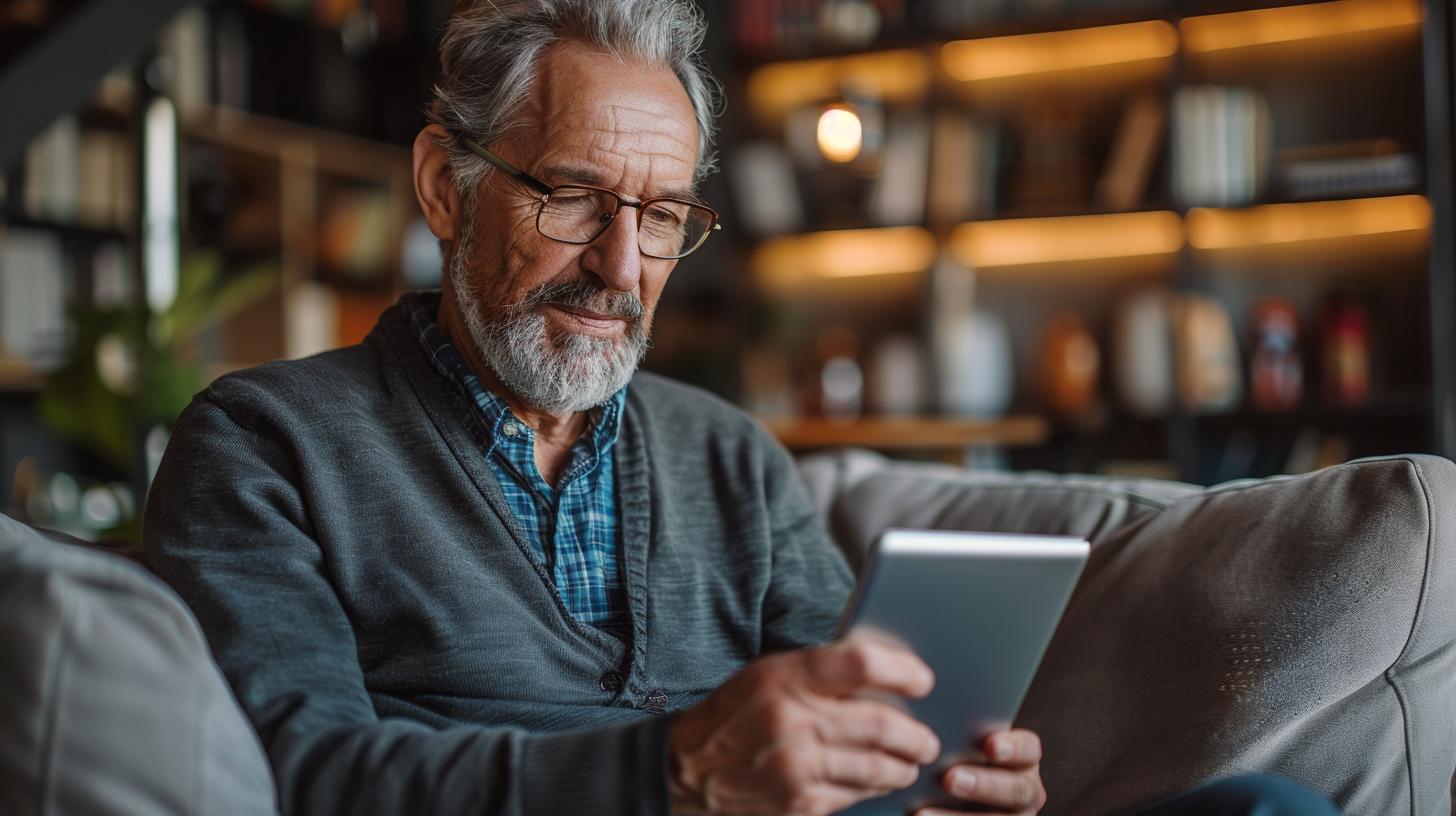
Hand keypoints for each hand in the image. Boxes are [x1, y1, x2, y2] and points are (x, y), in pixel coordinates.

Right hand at [669, 636, 940, 815]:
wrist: (683, 774)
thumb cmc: (732, 716)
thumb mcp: (765, 676)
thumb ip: (819, 672)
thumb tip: (886, 675)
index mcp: (782, 677)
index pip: (861, 664)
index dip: (903, 671)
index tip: (923, 680)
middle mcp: (790, 720)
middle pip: (882, 724)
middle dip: (916, 734)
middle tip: (927, 738)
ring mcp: (796, 768)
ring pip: (878, 767)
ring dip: (904, 765)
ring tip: (911, 760)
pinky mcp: (800, 805)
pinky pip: (856, 795)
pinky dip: (876, 788)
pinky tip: (879, 781)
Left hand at [916, 729, 1044, 814]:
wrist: (952, 793)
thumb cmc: (957, 761)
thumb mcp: (963, 747)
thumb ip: (958, 738)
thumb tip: (929, 720)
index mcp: (1023, 758)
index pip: (1029, 748)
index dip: (1013, 747)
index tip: (990, 746)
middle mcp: (1027, 789)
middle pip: (1016, 788)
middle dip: (984, 785)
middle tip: (949, 778)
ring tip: (923, 812)